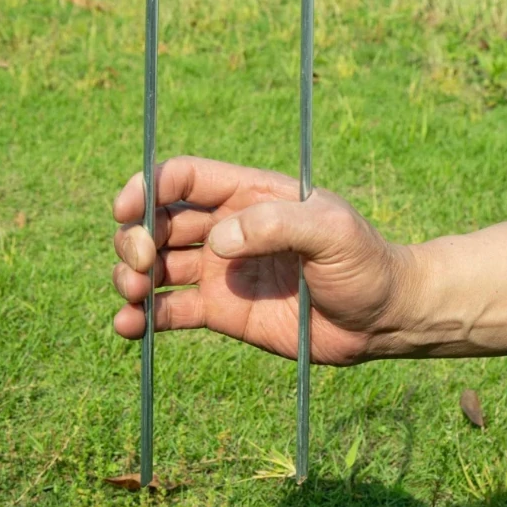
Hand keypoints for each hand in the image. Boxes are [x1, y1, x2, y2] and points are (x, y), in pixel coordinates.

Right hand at [111, 157, 421, 365]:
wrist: (380, 318)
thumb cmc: (363, 261)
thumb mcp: (330, 229)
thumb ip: (276, 225)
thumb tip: (217, 242)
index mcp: (247, 195)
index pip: (183, 178)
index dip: (146, 186)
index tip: (126, 210)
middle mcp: (225, 229)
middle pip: (157, 221)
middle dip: (136, 238)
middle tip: (144, 264)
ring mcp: (220, 271)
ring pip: (156, 265)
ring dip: (131, 276)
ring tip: (133, 297)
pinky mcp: (220, 311)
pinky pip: (170, 311)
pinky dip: (142, 317)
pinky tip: (129, 328)